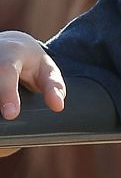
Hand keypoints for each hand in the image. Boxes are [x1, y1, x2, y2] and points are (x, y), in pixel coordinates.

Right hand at [0, 31, 65, 155]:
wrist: (9, 46)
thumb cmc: (31, 62)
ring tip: (4, 132)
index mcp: (10, 53)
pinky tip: (1, 127)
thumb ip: (53, 85)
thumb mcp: (46, 69)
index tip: (11, 115)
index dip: (7, 93)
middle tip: (5, 131)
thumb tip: (58, 106)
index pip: (6, 71)